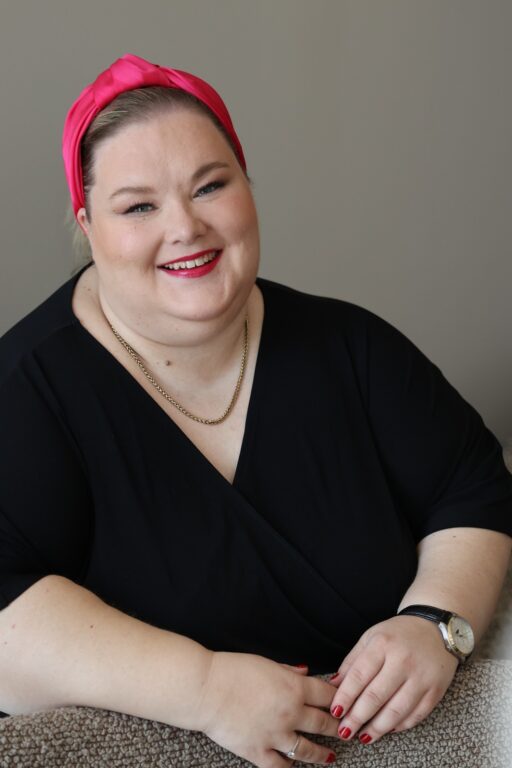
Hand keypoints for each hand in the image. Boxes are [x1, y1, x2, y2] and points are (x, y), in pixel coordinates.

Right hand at [197, 651, 339, 766]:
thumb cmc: (233, 670)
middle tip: (347, 731)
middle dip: (338, 728)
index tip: (347, 704)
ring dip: (322, 754)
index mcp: (294, 687)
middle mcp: (290, 713)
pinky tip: (295, 766)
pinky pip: (280, 766)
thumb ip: (289, 671)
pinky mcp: (258, 752)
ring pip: (308, 750)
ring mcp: (275, 735)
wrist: (205, 689)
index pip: (327, 696)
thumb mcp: (267, 663)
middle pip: (323, 724)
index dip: (340, 700)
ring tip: (331, 756)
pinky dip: (290, 767)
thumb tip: (305, 672)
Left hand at [327, 615, 458, 744]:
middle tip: (345, 731)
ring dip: (377, 727)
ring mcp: (422, 677)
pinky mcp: (436, 690)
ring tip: (364, 736)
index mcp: (383, 644)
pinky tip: (388, 729)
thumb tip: (334, 685)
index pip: (359, 675)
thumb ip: (353, 660)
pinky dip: (400, 725)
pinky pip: (416, 715)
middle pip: (376, 696)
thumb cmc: (398, 634)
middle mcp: (403, 661)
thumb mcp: (372, 637)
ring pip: (396, 710)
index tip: (335, 712)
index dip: (345, 696)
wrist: (436, 628)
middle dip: (357, 717)